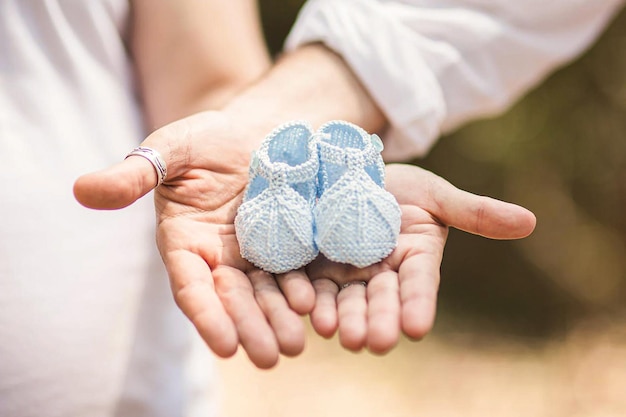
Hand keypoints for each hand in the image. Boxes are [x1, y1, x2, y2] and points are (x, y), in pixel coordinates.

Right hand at [73, 112, 313, 367]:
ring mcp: (255, 254)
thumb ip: (134, 174)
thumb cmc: (204, 141)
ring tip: (296, 343)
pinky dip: (304, 291)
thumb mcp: (170, 150)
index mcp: (185, 242)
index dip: (206, 314)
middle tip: (269, 358)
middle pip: (233, 299)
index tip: (223, 346)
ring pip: (265, 293)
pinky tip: (317, 308)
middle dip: (249, 328)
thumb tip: (82, 190)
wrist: (254, 131)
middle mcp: (219, 257)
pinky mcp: (287, 245)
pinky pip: (295, 272)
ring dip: (279, 319)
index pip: (191, 286)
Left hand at [305, 163, 535, 353]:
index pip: (419, 285)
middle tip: (374, 343)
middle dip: (378, 322)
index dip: (418, 305)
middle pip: (380, 301)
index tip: (417, 327)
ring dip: (343, 319)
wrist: (348, 172)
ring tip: (340, 334)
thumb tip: (530, 222)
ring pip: (344, 301)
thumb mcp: (435, 194)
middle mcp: (380, 274)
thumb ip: (473, 212)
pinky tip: (306, 310)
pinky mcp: (312, 267)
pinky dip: (308, 299)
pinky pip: (309, 286)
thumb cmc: (399, 185)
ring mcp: (345, 273)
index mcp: (414, 259)